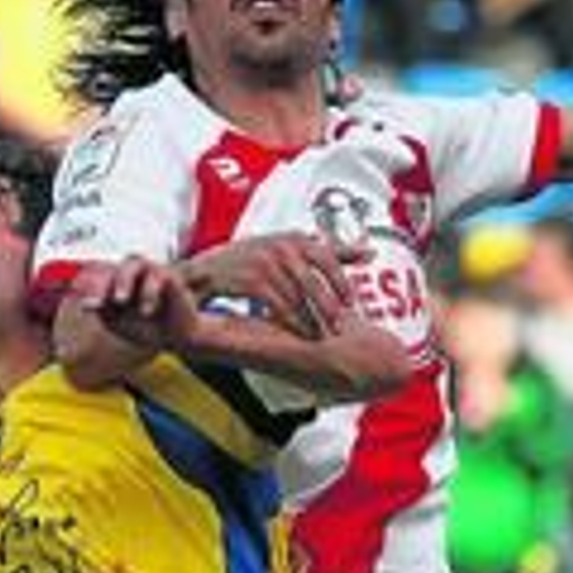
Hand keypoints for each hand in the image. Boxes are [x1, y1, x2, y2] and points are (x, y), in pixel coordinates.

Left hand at [74, 257, 199, 352]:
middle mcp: (128, 272)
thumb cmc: (143, 326)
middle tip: (96, 303)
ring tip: (120, 300)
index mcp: (111, 282)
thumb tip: (85, 303)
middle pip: (110, 267)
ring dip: (123, 280)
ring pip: (132, 263)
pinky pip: (157, 276)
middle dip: (100, 283)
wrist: (174, 337)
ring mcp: (148, 271)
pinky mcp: (169, 275)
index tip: (84, 304)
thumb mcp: (118, 321)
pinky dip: (149, 292)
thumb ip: (103, 309)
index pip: (94, 274)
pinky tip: (146, 311)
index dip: (85, 285)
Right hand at [183, 232, 367, 339]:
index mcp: (293, 238)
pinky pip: (278, 304)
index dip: (341, 281)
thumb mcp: (288, 248)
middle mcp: (281, 246)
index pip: (327, 256)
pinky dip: (291, 321)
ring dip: (311, 318)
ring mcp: (265, 262)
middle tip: (340, 326)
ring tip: (321, 334)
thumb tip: (368, 252)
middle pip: (314, 280)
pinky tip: (299, 332)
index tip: (351, 301)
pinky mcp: (251, 279)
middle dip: (328, 306)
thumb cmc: (249, 259)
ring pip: (297, 296)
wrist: (205, 270)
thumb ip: (328, 250)